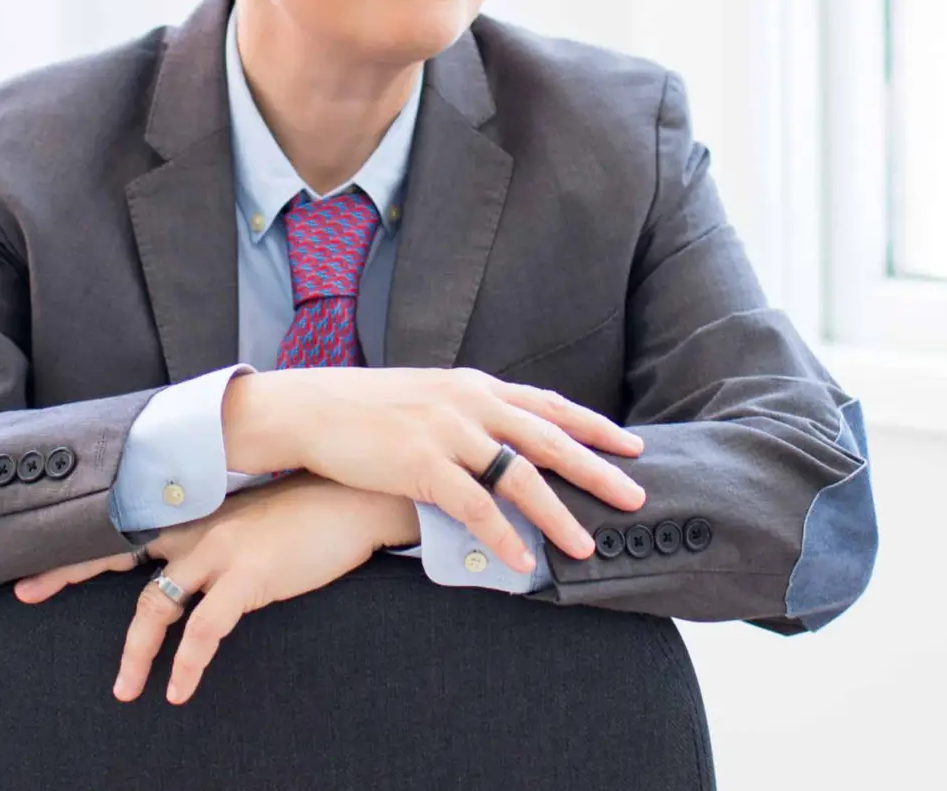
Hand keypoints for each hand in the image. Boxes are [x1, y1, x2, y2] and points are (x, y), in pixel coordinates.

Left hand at [59, 473, 411, 705]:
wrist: (354, 500)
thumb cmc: (306, 513)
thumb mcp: (249, 518)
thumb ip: (214, 535)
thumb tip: (190, 566)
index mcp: (194, 513)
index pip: (123, 523)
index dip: (79, 542)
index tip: (38, 557)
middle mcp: (196, 528)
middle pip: (116, 552)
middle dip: (67, 573)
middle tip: (25, 592)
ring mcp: (219, 551)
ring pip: (155, 605)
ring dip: (136, 654)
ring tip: (126, 691)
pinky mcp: (248, 578)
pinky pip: (205, 628)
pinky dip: (187, 663)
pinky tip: (179, 689)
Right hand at [222, 365, 645, 570]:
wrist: (312, 408)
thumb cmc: (367, 407)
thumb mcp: (428, 396)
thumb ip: (467, 413)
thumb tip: (499, 440)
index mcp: (475, 385)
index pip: (548, 404)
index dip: (592, 425)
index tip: (630, 443)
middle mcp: (470, 403)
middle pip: (549, 438)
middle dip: (597, 468)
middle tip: (635, 495)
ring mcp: (448, 432)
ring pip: (521, 477)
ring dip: (559, 514)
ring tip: (587, 544)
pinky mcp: (422, 464)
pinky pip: (475, 508)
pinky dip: (504, 536)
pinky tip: (524, 561)